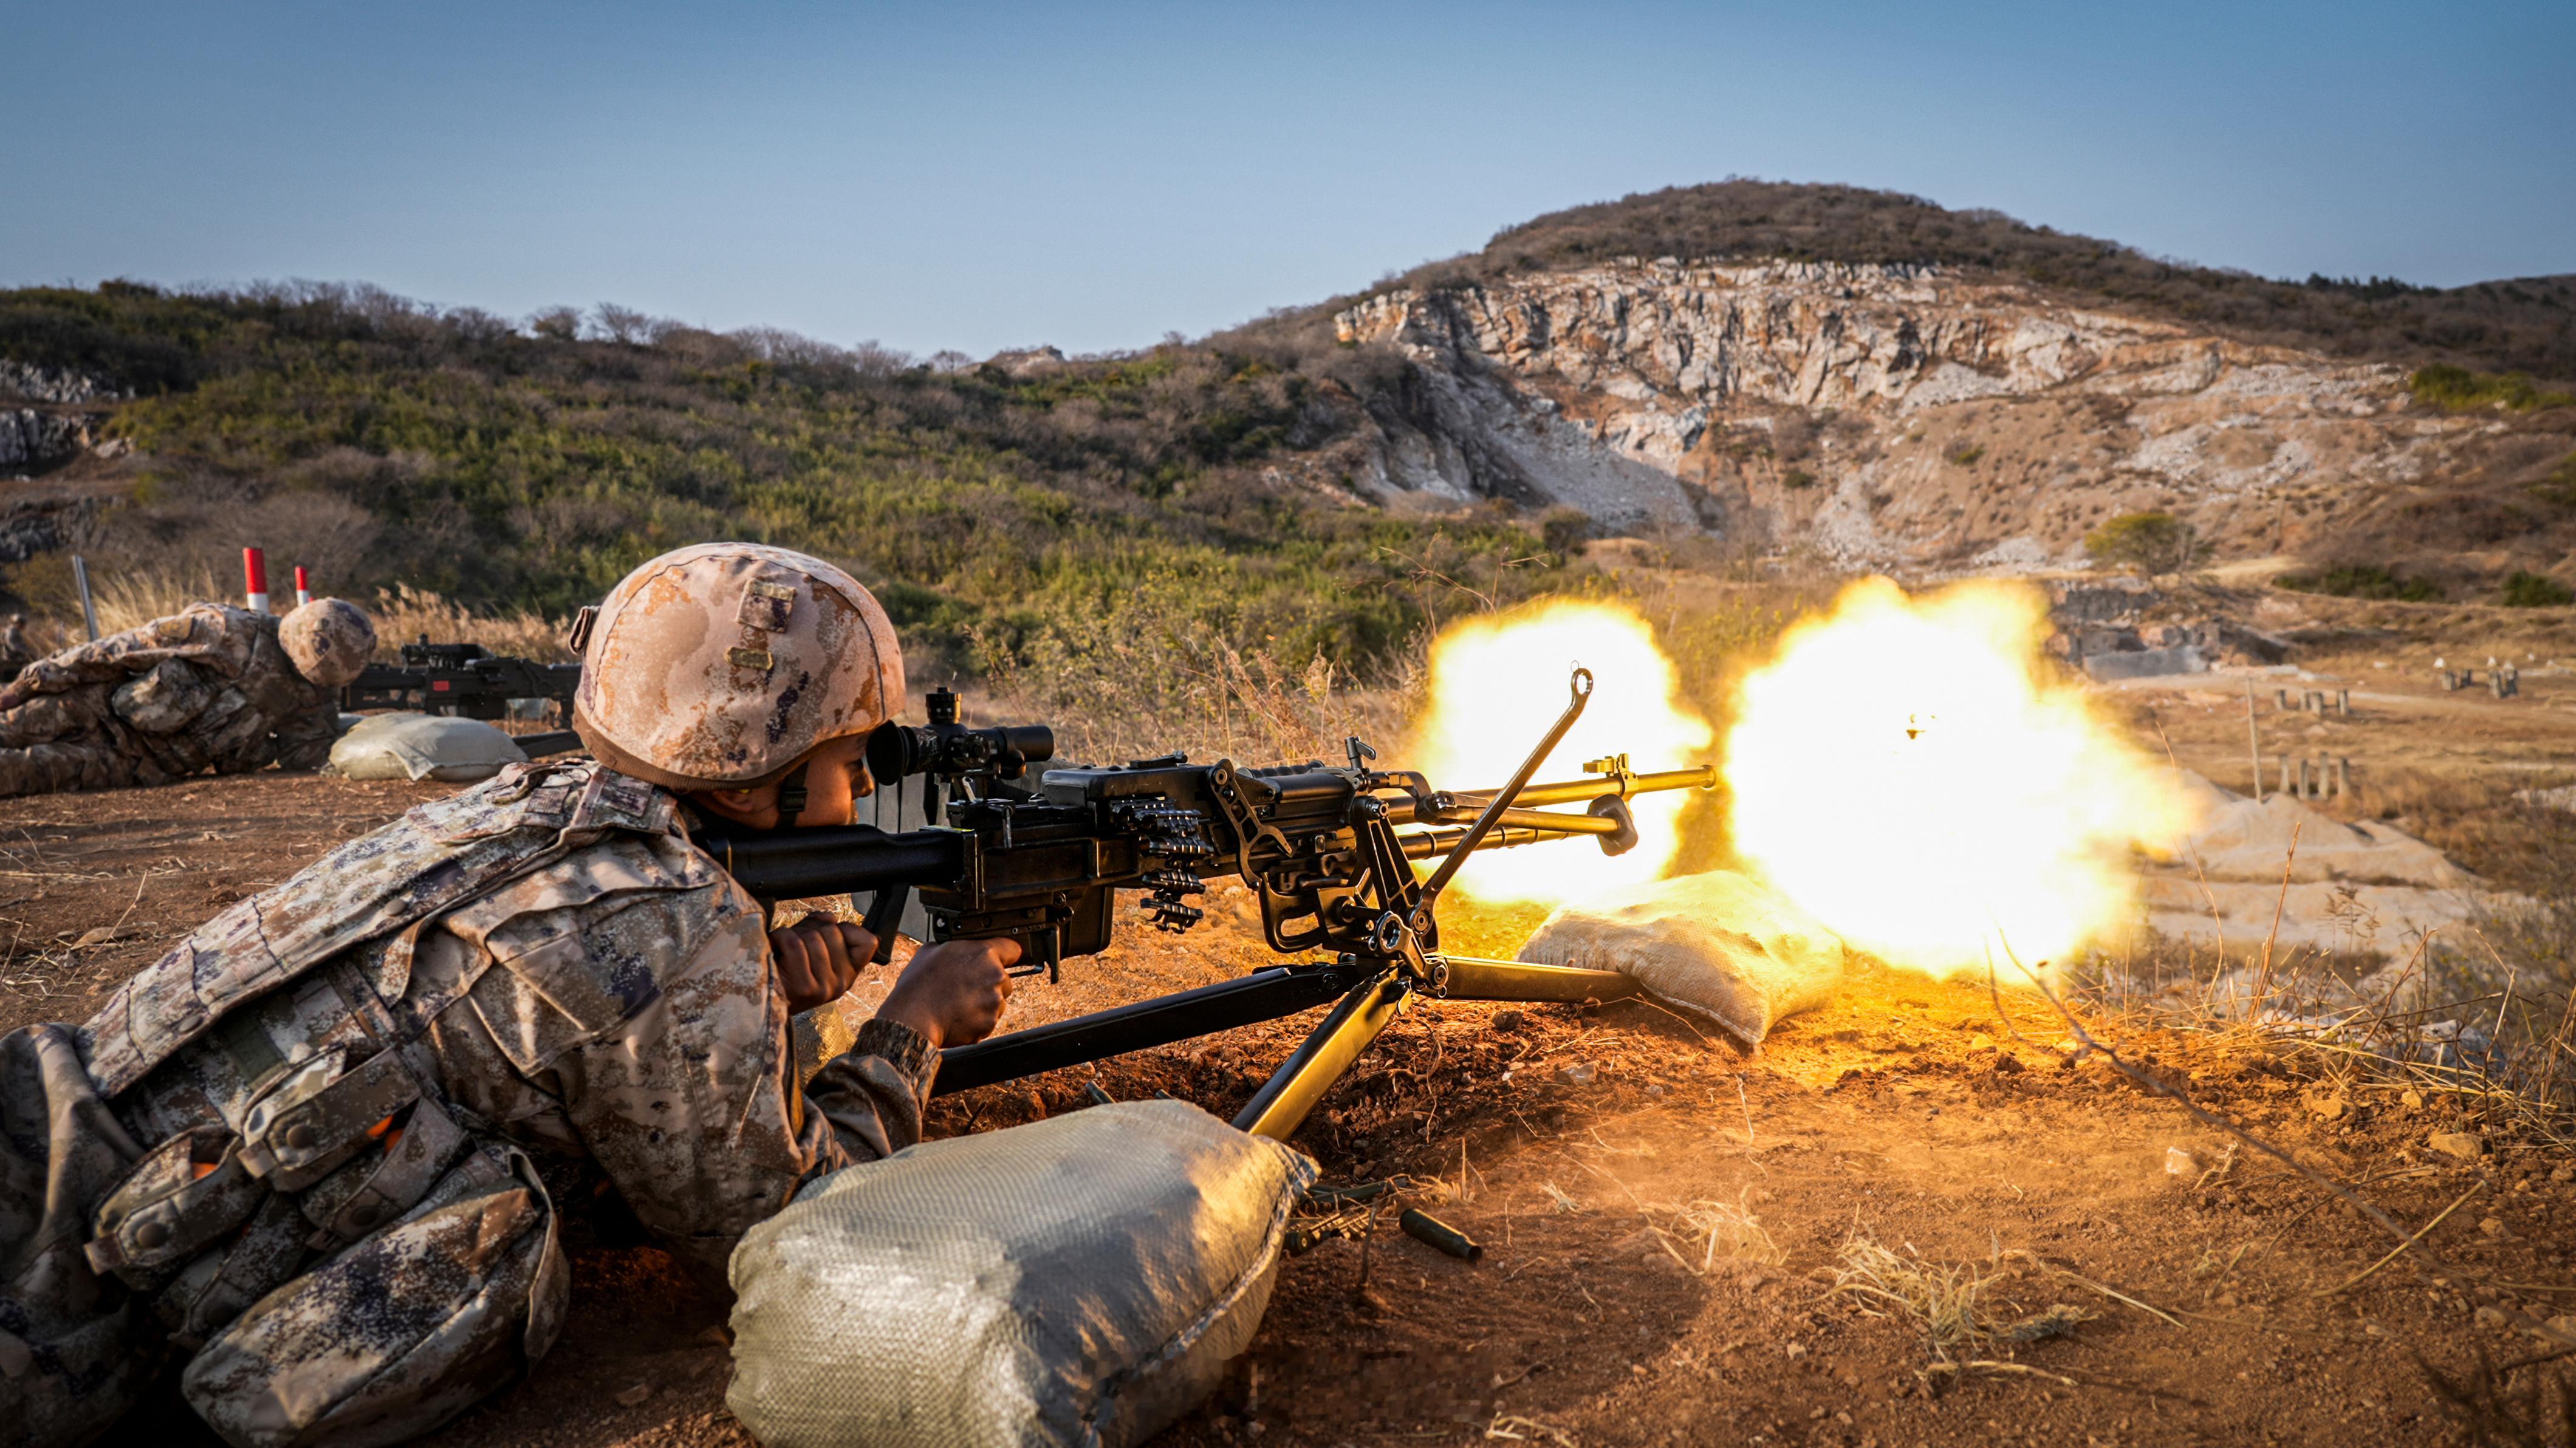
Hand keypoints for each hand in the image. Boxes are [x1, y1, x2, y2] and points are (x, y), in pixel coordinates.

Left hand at [771, 918, 878, 1014]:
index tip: (827, 931)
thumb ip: (825, 931)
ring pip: (813, 937)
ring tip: (783, 945)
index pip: (868, 943)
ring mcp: (824, 987)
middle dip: (810, 926)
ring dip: (792, 933)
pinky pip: (795, 944)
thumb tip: (830, 918)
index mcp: (848, 974)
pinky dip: (780, 937)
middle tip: (795, 939)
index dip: (847, 928)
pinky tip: (775, 946)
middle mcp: (841, 983)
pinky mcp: (804, 987)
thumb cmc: (786, 971)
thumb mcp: (814, 951)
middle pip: (833, 931)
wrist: (763, 996)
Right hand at [874, 937, 1018, 1048]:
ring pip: (997, 1001)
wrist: (913, 1017)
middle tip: (966, 987)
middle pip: (1004, 979)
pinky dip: (977, 1020)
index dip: (1006, 954)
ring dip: (984, 1003)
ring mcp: (994, 1001)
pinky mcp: (989, 1023)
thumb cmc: (919, 985)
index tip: (1003, 959)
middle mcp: (994, 976)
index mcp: (983, 954)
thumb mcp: (931, 950)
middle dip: (989, 983)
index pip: (1012, 949)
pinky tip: (958, 1016)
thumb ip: (954, 947)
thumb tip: (954, 950)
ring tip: (959, 1003)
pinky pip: (988, 1020)